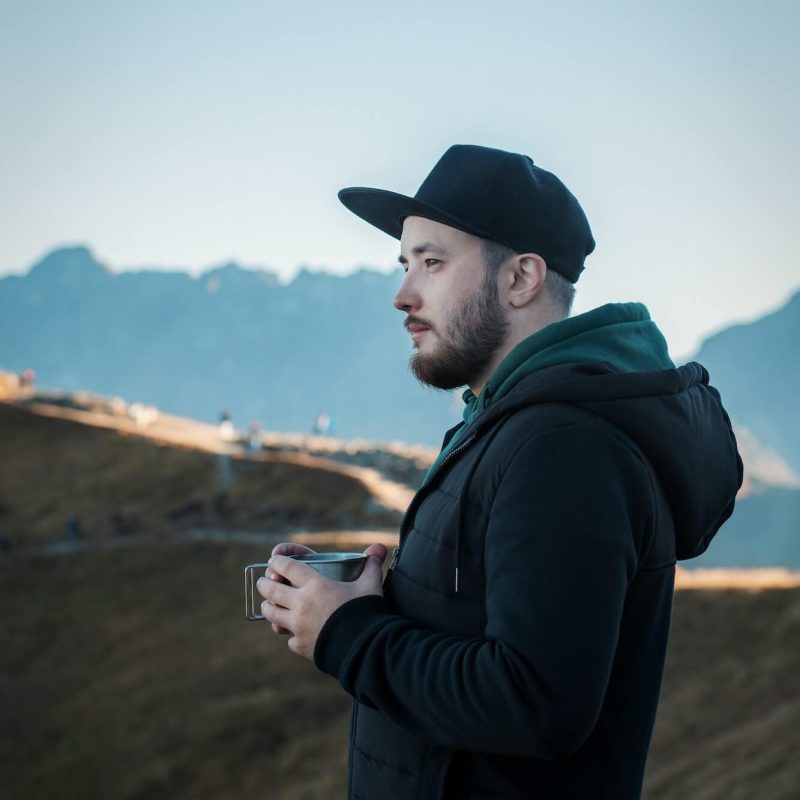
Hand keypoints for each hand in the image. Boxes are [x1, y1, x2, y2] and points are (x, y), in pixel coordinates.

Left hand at [257, 543, 387, 660]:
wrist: (365, 647)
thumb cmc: (366, 612)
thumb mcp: (370, 585)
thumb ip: (371, 566)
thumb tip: (379, 548)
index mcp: (315, 585)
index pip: (288, 568)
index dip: (278, 562)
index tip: (274, 561)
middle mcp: (301, 604)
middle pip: (272, 591)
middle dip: (264, 584)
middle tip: (263, 582)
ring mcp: (298, 626)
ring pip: (272, 615)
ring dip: (268, 608)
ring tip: (268, 606)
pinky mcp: (301, 646)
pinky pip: (289, 638)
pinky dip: (290, 634)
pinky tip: (294, 633)